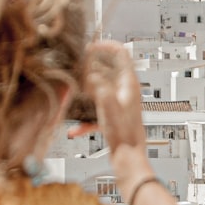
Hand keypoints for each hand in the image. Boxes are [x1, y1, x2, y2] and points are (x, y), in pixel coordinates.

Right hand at [78, 42, 150, 183]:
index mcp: (128, 84)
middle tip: (77, 67)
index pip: (121, 53)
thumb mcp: (108, 106)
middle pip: (108, 69)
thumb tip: (91, 72)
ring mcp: (120, 103)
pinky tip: (75, 130)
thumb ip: (100, 86)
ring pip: (101, 88)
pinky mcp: (114, 116)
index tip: (89, 47)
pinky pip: (98, 110)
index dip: (105, 46)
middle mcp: (126, 91)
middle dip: (91, 67)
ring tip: (75, 92)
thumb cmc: (124, 135)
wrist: (129, 158)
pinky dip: (87, 117)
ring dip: (87, 90)